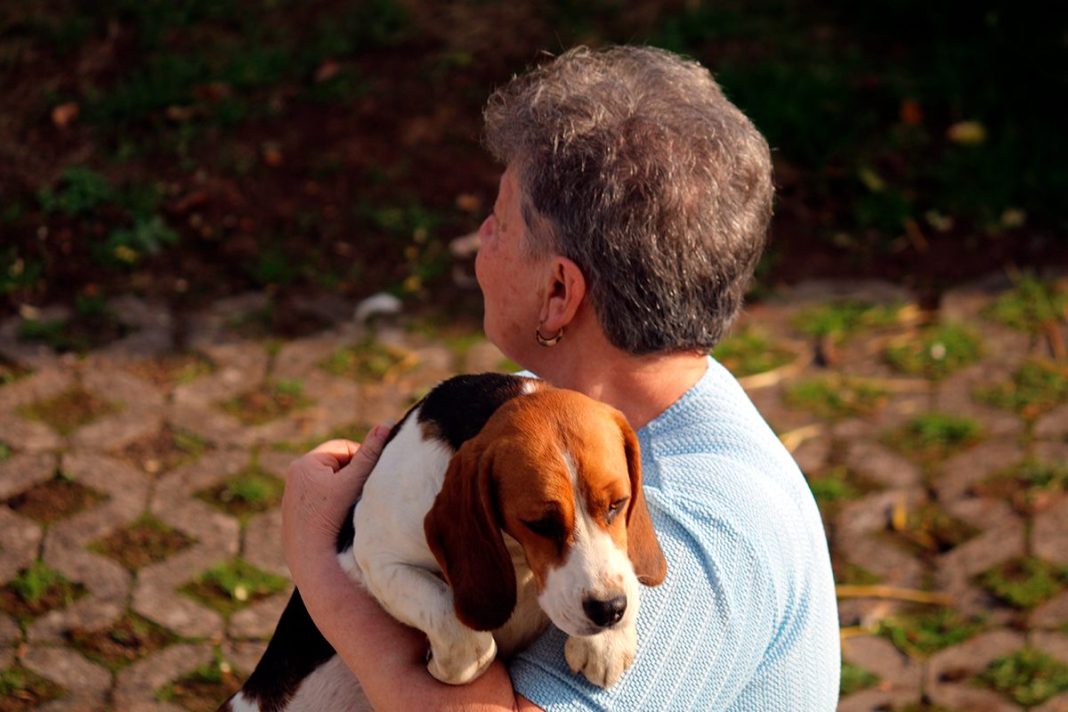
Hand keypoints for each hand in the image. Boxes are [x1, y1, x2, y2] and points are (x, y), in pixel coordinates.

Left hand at [281, 426, 390, 583]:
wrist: (310, 558)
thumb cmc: (332, 517)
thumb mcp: (354, 481)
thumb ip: (370, 454)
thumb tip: (386, 424)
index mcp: (305, 463)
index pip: (344, 448)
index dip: (362, 460)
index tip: (369, 478)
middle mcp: (294, 476)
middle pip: (336, 466)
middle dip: (351, 476)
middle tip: (362, 494)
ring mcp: (293, 496)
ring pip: (329, 483)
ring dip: (343, 491)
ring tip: (351, 508)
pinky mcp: (295, 514)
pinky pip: (320, 500)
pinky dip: (332, 505)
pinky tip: (339, 520)